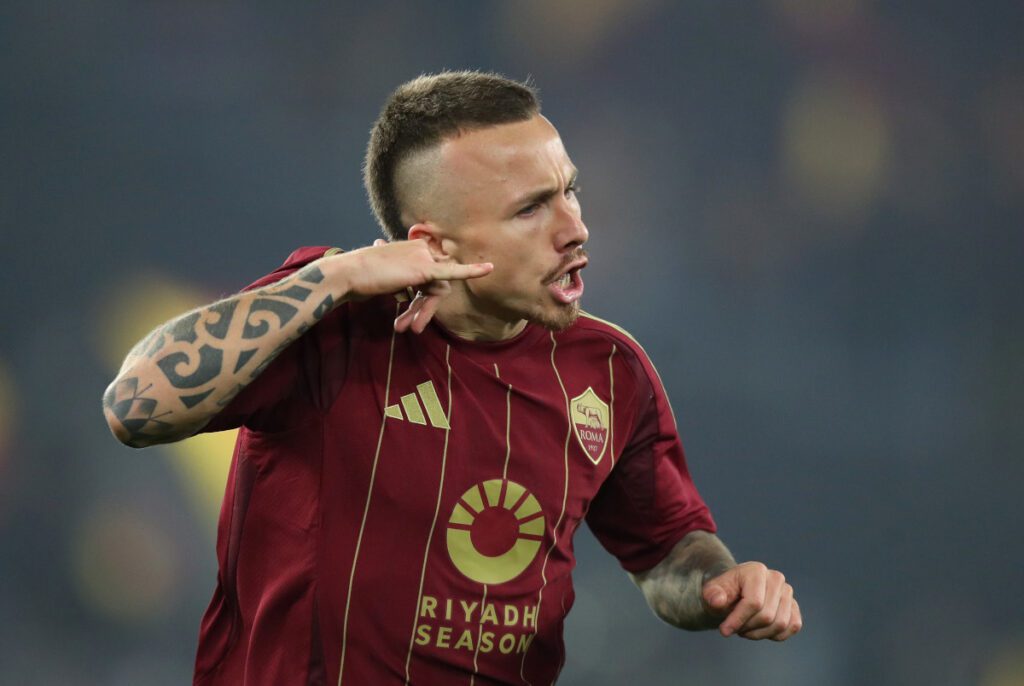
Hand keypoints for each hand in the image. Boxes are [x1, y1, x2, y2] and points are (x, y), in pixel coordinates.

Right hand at [327, 236, 492, 333]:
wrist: (348, 274)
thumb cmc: (360, 279)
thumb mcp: (385, 279)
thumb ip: (402, 282)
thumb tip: (409, 292)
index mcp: (411, 248)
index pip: (428, 274)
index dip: (421, 296)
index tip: (409, 310)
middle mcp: (420, 249)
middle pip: (435, 283)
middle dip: (423, 307)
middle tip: (407, 325)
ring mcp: (423, 257)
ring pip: (436, 290)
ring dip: (422, 312)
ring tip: (404, 326)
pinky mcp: (424, 269)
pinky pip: (453, 272)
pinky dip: (471, 271)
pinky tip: (488, 268)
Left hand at [702, 562, 801, 640]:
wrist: (734, 593)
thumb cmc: (723, 593)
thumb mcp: (711, 592)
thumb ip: (712, 595)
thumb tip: (718, 601)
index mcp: (756, 570)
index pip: (754, 602)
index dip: (738, 620)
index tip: (724, 630)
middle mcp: (776, 578)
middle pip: (767, 616)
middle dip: (748, 628)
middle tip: (736, 627)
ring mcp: (787, 592)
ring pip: (780, 624)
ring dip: (759, 634)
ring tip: (745, 629)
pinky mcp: (794, 606)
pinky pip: (792, 627)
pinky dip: (775, 635)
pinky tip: (760, 631)